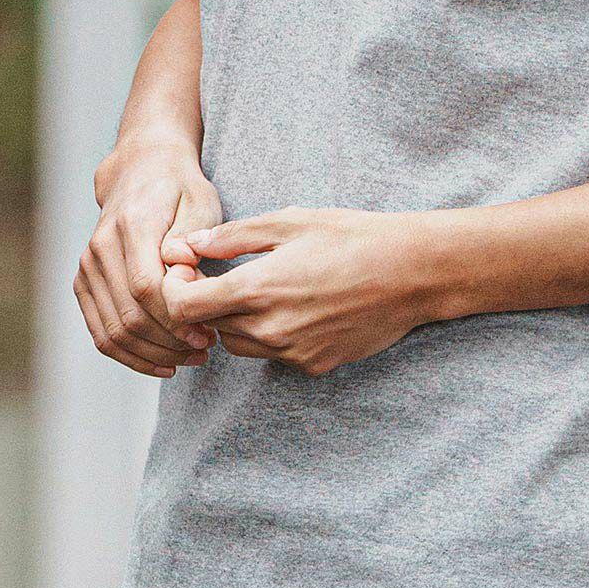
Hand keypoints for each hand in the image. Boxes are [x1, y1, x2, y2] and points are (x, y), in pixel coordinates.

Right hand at [75, 141, 223, 377]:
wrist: (142, 172)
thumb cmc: (180, 189)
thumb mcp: (201, 200)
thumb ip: (193, 235)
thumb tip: (180, 267)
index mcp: (132, 224)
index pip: (146, 287)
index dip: (176, 319)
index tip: (207, 333)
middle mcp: (101, 247)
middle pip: (129, 315)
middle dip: (169, 342)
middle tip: (204, 349)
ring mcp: (88, 266)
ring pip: (113, 331)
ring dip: (152, 355)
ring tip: (188, 358)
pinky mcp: (84, 282)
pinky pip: (101, 332)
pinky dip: (130, 355)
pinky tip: (162, 362)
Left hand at [158, 205, 442, 377]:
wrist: (412, 272)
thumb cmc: (353, 237)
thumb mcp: (290, 222)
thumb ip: (233, 237)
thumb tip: (189, 245)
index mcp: (258, 288)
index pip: (183, 306)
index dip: (176, 289)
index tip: (190, 271)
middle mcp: (270, 328)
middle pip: (209, 327)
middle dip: (209, 303)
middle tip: (227, 275)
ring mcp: (292, 352)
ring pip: (240, 345)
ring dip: (239, 321)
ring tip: (266, 290)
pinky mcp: (313, 366)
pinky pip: (275, 355)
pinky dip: (273, 334)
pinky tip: (300, 306)